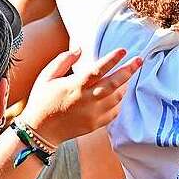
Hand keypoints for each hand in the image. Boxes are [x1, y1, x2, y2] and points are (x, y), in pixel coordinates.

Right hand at [20, 48, 141, 144]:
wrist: (40, 130)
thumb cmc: (42, 101)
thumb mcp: (47, 77)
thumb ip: (63, 61)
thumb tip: (79, 49)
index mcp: (75, 86)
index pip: (98, 69)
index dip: (112, 59)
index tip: (123, 50)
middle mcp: (87, 100)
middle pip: (115, 83)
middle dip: (129, 70)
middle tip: (139, 60)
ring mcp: (93, 113)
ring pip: (117, 97)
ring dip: (124, 86)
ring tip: (126, 77)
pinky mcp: (96, 124)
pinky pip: (114, 111)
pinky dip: (118, 101)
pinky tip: (117, 94)